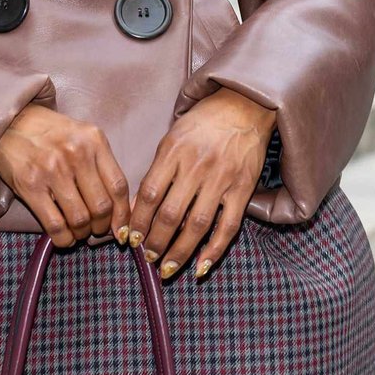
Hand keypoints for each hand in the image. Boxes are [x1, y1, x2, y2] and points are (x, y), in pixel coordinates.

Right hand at [0, 104, 130, 247]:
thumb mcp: (82, 136)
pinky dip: (64, 238)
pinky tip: (65, 238)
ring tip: (79, 232)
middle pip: (101, 206)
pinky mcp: (30, 185)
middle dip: (102, 227)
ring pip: (80, 218)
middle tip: (96, 230)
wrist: (10, 122)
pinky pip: (55, 224)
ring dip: (82, 233)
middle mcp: (76, 154)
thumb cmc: (50, 132)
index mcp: (94, 141)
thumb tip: (117, 207)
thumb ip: (100, 164)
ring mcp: (52, 170)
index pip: (118, 186)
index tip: (122, 228)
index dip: (123, 214)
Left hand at [127, 89, 277, 279]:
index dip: (138, 221)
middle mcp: (196, 166)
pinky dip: (214, 250)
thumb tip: (136, 208)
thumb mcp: (171, 139)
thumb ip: (156, 172)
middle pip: (170, 214)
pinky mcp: (243, 189)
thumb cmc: (202, 124)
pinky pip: (228, 227)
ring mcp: (221, 179)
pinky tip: (200, 267)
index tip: (130, 239)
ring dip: (179, 252)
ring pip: (196, 225)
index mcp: (173, 152)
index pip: (150, 194)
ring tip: (166, 267)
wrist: (244, 107)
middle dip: (155, 242)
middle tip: (147, 257)